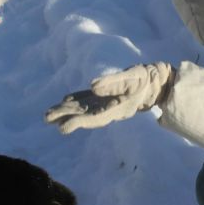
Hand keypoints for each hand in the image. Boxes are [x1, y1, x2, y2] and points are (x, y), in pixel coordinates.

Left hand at [45, 63, 174, 133]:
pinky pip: (89, 99)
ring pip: (84, 108)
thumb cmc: (146, 78)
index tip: (62, 128)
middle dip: (66, 117)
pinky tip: (65, 100)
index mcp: (115, 108)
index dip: (77, 123)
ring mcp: (107, 102)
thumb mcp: (132, 76)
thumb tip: (92, 87)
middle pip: (84, 115)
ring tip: (50, 114)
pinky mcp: (107, 95)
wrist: (157, 81)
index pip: (93, 118)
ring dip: (67, 110)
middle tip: (46, 118)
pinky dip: (76, 100)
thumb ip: (113, 82)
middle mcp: (108, 108)